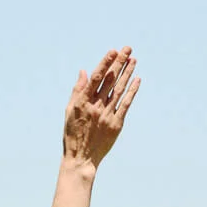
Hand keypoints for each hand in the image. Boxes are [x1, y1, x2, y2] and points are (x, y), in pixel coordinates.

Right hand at [61, 48, 139, 169]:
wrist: (81, 158)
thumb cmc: (72, 133)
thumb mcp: (69, 111)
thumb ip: (77, 91)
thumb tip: (83, 71)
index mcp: (82, 103)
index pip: (96, 78)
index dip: (105, 64)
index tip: (113, 51)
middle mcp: (96, 107)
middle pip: (110, 80)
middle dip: (119, 63)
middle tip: (127, 49)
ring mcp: (107, 115)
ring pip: (120, 89)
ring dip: (127, 73)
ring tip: (133, 60)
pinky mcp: (116, 124)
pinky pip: (126, 104)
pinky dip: (132, 91)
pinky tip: (137, 79)